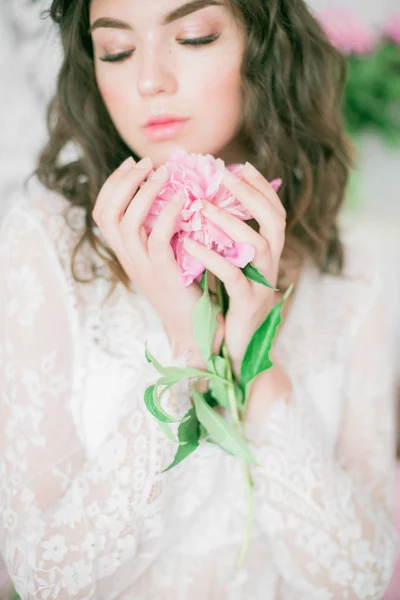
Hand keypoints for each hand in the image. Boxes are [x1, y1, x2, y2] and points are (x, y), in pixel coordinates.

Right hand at [92, 156, 222, 366]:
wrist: (193, 327)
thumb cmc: (184, 288)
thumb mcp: (164, 256)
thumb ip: (160, 230)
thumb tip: (172, 193)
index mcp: (124, 252)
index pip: (103, 213)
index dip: (112, 185)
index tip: (131, 164)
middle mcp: (127, 258)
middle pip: (108, 213)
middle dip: (124, 182)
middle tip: (146, 163)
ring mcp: (142, 267)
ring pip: (129, 222)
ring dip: (145, 192)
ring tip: (164, 173)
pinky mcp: (163, 274)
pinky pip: (157, 238)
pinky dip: (168, 214)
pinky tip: (182, 199)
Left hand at [183, 161, 285, 375]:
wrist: (232, 348)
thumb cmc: (227, 304)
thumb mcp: (231, 266)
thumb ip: (227, 239)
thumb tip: (207, 205)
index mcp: (268, 254)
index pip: (275, 213)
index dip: (262, 188)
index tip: (242, 165)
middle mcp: (272, 266)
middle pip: (275, 222)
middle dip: (252, 195)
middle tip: (225, 176)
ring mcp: (262, 285)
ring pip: (257, 245)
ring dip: (230, 222)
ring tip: (202, 207)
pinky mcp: (248, 304)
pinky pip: (233, 276)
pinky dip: (212, 258)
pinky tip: (190, 244)